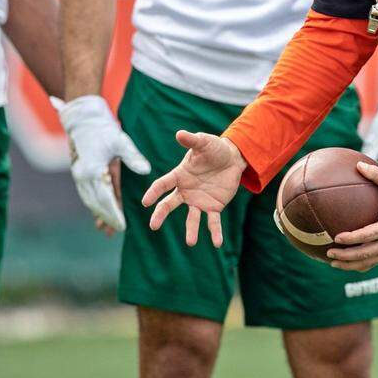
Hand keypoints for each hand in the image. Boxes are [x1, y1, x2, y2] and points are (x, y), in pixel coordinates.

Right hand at [52, 95, 151, 233]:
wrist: (83, 118)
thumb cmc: (104, 129)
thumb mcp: (120, 141)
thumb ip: (133, 158)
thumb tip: (146, 171)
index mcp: (94, 170)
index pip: (106, 198)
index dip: (114, 214)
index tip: (122, 227)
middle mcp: (84, 176)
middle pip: (96, 203)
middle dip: (106, 218)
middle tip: (115, 232)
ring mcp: (79, 175)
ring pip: (90, 200)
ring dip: (98, 214)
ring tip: (105, 229)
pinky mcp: (79, 173)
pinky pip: (87, 193)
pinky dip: (93, 205)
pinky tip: (98, 213)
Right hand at [141, 131, 245, 247]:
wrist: (232, 158)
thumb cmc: (214, 149)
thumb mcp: (204, 142)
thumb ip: (192, 140)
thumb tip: (179, 133)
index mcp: (180, 175)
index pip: (162, 184)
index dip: (153, 193)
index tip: (145, 202)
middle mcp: (186, 191)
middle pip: (169, 204)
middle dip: (160, 215)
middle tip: (153, 226)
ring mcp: (199, 201)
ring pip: (192, 218)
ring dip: (191, 230)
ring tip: (191, 242)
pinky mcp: (214, 207)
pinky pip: (213, 221)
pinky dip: (215, 232)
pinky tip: (218, 243)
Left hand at [327, 161, 377, 271]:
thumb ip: (376, 175)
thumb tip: (358, 165)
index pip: (368, 235)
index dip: (352, 239)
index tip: (337, 237)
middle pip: (366, 254)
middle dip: (346, 256)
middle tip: (329, 253)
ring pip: (370, 262)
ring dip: (351, 264)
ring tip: (334, 263)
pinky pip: (375, 261)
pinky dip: (361, 264)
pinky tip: (348, 263)